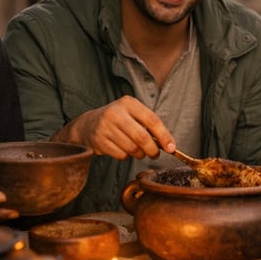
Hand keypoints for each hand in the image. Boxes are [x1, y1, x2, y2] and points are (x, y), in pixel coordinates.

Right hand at [55, 96, 175, 159]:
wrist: (88, 124)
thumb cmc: (119, 120)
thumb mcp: (133, 114)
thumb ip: (150, 126)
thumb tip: (169, 145)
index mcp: (128, 103)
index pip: (152, 120)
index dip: (164, 136)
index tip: (171, 148)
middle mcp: (115, 113)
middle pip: (142, 137)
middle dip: (152, 150)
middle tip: (155, 154)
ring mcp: (105, 127)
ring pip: (132, 149)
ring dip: (139, 154)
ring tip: (138, 151)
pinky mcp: (99, 140)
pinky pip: (121, 155)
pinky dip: (126, 156)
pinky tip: (123, 150)